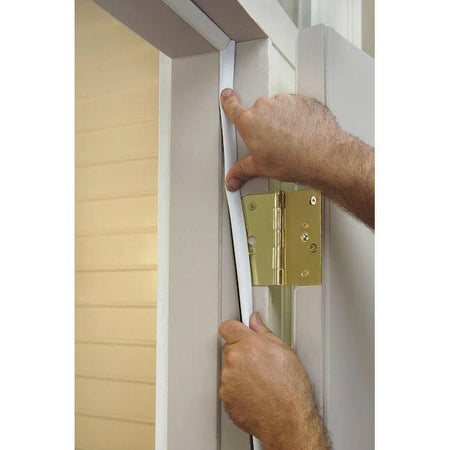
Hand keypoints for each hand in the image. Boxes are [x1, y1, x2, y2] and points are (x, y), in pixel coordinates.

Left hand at [219, 312, 328, 448]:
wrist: (289, 420)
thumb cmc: (292, 390)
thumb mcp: (284, 352)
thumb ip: (264, 332)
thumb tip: (255, 321)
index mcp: (249, 345)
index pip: (228, 327)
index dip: (234, 329)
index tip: (238, 332)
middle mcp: (235, 360)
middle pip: (229, 348)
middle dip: (241, 352)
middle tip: (259, 363)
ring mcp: (228, 379)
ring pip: (229, 368)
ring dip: (239, 371)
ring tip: (261, 381)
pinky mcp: (225, 396)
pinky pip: (228, 386)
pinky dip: (237, 388)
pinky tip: (255, 392)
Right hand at [220, 88, 340, 191]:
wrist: (323, 156)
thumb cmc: (294, 160)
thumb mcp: (261, 168)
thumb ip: (243, 170)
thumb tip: (234, 178)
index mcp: (250, 122)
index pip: (232, 106)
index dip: (228, 101)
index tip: (227, 96)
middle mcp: (266, 107)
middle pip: (258, 111)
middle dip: (262, 124)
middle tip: (270, 141)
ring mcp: (286, 101)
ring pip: (278, 108)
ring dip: (281, 120)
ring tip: (289, 139)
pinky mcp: (304, 101)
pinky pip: (296, 107)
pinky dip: (297, 117)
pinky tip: (301, 133)